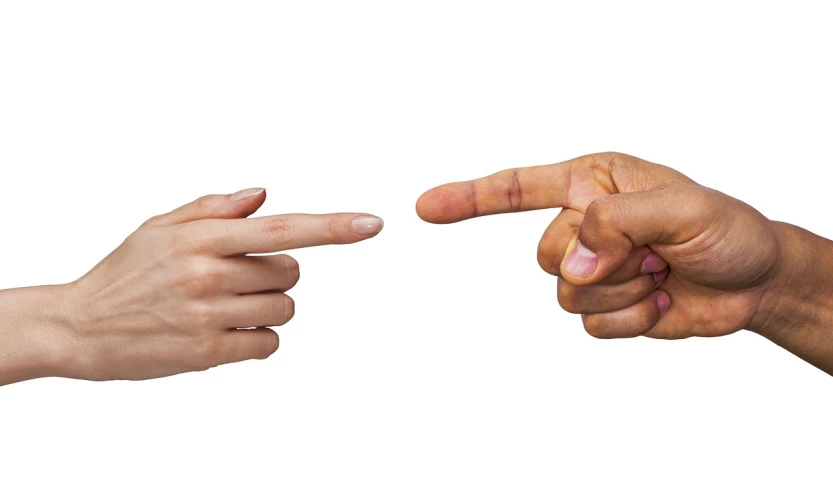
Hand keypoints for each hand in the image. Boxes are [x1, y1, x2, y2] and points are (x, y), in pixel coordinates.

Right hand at [5, 188, 382, 382]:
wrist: (79, 327)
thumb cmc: (125, 272)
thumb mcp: (160, 226)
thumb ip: (214, 208)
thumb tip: (263, 195)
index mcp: (202, 237)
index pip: (282, 228)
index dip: (333, 227)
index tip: (373, 224)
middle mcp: (208, 274)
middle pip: (292, 271)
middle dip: (274, 274)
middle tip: (234, 278)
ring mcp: (208, 315)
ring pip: (285, 309)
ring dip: (267, 307)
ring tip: (225, 306)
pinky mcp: (207, 353)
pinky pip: (268, 343)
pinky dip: (257, 338)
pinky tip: (225, 331)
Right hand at [416, 152, 780, 339]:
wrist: (753, 282)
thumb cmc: (725, 230)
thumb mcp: (682, 208)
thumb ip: (615, 221)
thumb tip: (572, 260)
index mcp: (592, 182)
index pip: (517, 189)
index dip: (469, 198)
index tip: (425, 207)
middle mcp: (583, 222)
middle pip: (545, 253)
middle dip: (599, 260)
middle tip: (650, 252)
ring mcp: (592, 266)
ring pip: (565, 293)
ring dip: (619, 291)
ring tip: (658, 273)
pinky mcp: (605, 305)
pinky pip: (591, 324)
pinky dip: (630, 319)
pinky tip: (658, 300)